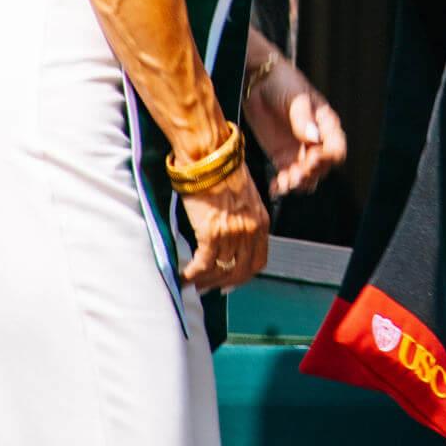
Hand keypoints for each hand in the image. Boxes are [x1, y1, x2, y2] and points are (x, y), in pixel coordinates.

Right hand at [180, 167, 269, 292]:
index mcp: (261, 222)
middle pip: (240, 271)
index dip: (243, 277)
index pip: (258, 261)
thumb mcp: (244, 196)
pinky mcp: (211, 233)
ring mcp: (232, 234)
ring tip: (193, 282)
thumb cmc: (222, 169)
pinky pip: (202, 264)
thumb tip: (229, 235)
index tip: (231, 283)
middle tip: (208, 288)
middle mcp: (250, 231)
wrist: (209, 156)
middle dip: (222, 284)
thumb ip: (243, 218)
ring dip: (205, 280)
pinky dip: (192, 274)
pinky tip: (183, 276)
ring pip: (219, 270)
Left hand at [243, 56, 346, 195]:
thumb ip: (303, 118)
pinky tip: (275, 187)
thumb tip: (314, 139)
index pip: (336, 148)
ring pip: (306, 176)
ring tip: (284, 183)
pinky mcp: (282, 156)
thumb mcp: (295, 97)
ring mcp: (299, 150)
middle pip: (322, 167)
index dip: (328, 158)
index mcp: (326, 124)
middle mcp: (316, 141)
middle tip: (294, 174)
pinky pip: (288, 176)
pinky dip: (283, 185)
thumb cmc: (283, 82)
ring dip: (298, 183)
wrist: (259, 81)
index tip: (313, 157)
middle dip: (310, 173)